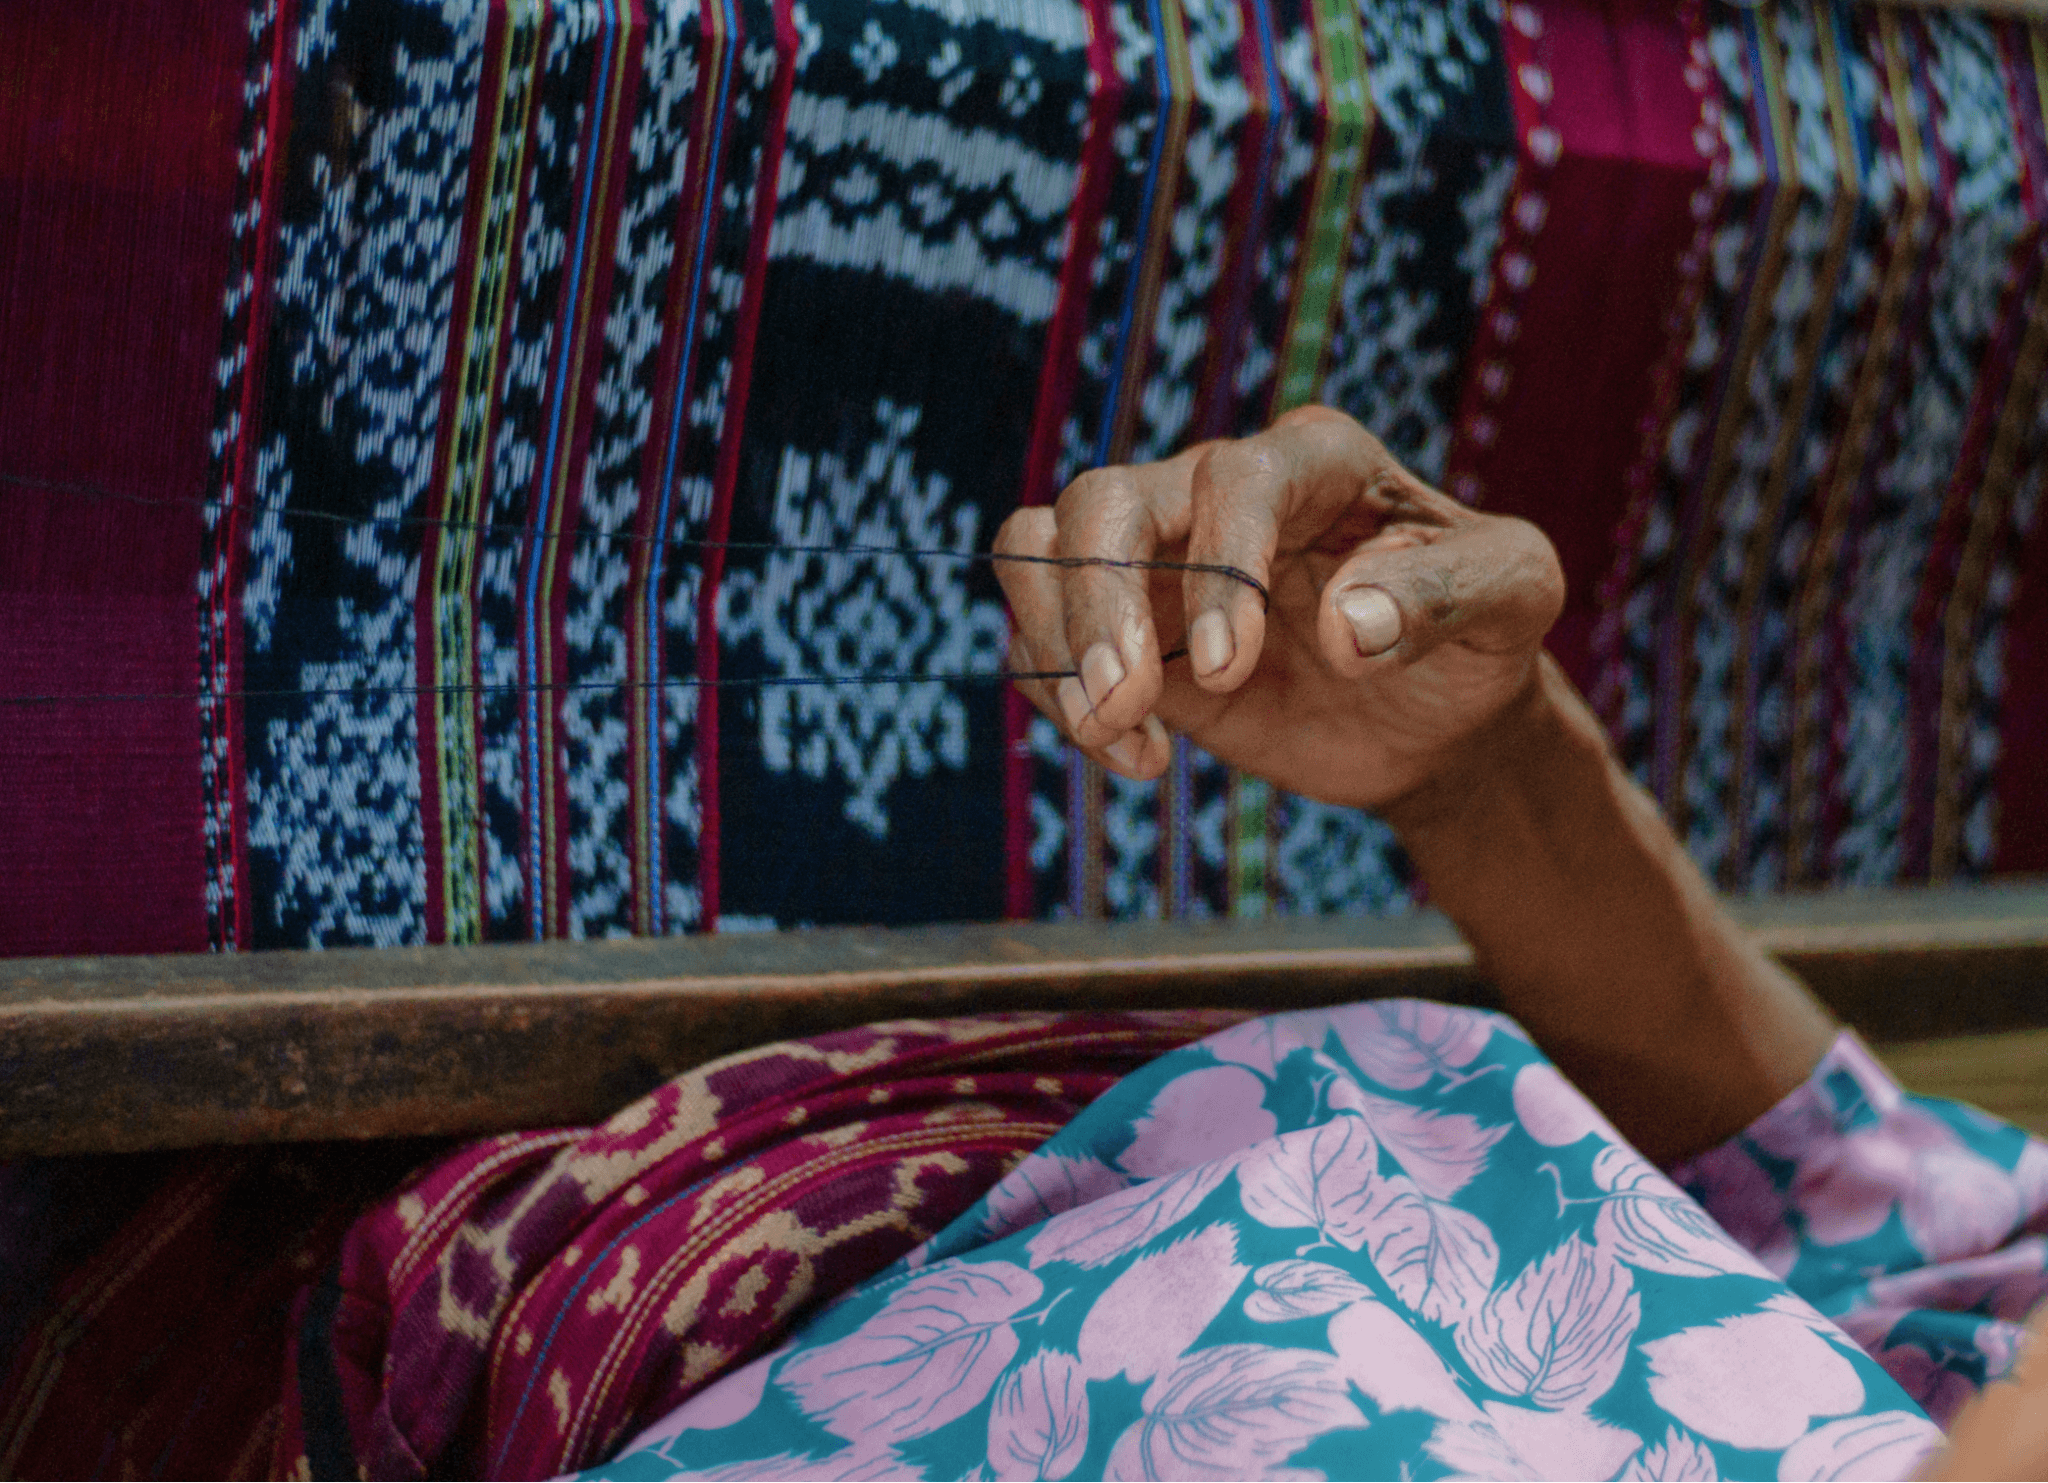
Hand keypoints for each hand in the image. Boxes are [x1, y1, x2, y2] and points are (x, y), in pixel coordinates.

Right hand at [994, 406, 1564, 812]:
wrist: (1439, 714)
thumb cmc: (1482, 631)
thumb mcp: (1515, 594)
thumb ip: (1447, 594)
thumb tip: (1345, 628)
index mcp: (1316, 461)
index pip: (1232, 478)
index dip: (1217, 569)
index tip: (1229, 668)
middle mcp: (1220, 490)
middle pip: (1102, 501)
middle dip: (1097, 604)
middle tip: (1126, 705)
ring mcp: (1164, 560)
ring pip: (1043, 548)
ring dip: (1056, 646)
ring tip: (1124, 736)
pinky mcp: (1129, 634)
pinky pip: (1044, 636)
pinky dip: (1058, 698)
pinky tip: (1137, 759)